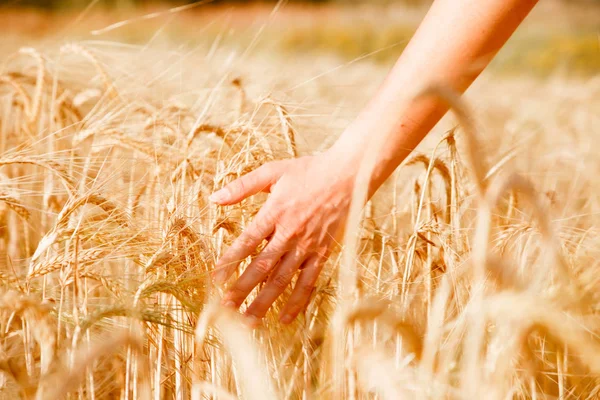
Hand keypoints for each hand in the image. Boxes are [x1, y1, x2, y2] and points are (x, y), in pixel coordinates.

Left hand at [210, 150, 354, 324]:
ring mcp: (308, 245)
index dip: (229, 261)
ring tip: (249, 320)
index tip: (214, 279)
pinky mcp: (323, 253)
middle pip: (262, 266)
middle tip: (225, 308)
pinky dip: (297, 301)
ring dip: (265, 301)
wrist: (349, 176)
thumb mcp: (273, 171)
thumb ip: (243, 186)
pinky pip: (309, 281)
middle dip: (242, 289)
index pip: (247, 242)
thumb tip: (214, 198)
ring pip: (283, 279)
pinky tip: (285, 318)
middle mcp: (290, 233)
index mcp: (275, 212)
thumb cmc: (309, 171)